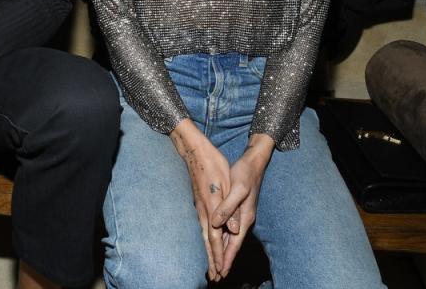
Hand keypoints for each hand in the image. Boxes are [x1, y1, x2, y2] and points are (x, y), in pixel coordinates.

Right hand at [171, 120, 232, 281]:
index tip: (221, 271)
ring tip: (210, 265)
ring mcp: (199, 207)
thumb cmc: (215, 164)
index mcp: (213, 207)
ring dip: (208, 251)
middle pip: (208, 240)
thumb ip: (229, 208)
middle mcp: (204, 210)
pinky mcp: (199, 203)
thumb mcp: (229, 184)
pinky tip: (206, 242)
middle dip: (212, 259)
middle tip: (214, 276)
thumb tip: (231, 229)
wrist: (195, 150)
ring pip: (204, 235)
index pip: (217, 238)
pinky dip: (204, 239)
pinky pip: (201, 227)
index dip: (220, 255)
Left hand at [210, 138, 271, 274]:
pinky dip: (223, 240)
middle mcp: (243, 220)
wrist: (253, 163)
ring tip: (216, 267)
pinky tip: (218, 244)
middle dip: (224, 261)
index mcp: (244, 218)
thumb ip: (228, 207)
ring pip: (230, 239)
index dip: (226, 258)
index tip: (220, 272)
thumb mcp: (237, 189)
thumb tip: (217, 223)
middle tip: (215, 277)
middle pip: (232, 245)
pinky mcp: (236, 210)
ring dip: (223, 253)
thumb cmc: (245, 174)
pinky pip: (228, 230)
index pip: (234, 244)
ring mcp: (240, 216)